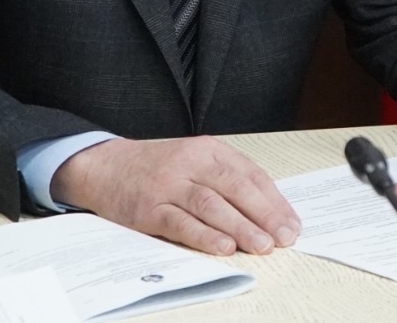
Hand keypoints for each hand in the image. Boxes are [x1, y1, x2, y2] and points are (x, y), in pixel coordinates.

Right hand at [51, 136, 300, 255]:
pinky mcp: (148, 208)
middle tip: (284, 237)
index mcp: (209, 150)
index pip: (251, 175)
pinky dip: (204, 236)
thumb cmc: (157, 167)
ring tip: (262, 245)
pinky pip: (181, 223)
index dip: (274, 201)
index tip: (291, 224)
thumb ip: (227, 180)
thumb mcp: (195, 161)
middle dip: (264, 215)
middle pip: (236, 188)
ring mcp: (169, 185)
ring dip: (240, 227)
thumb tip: (267, 212)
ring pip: (211, 205)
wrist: (105, 166)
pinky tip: (223, 248)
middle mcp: (191, 163)